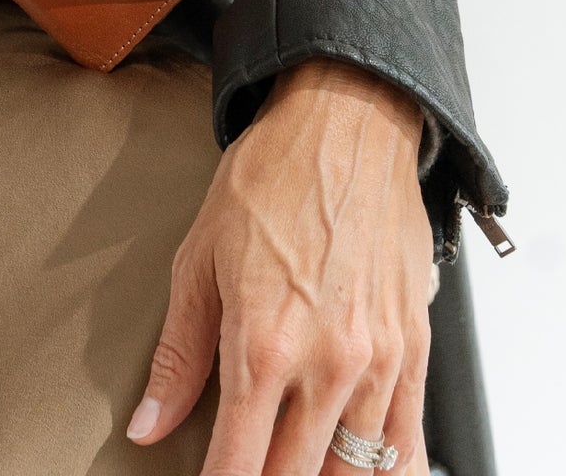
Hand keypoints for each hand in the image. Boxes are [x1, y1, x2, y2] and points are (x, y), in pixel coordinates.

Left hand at [128, 57, 433, 473]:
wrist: (346, 124)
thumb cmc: (271, 179)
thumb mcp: (198, 258)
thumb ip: (177, 355)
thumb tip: (149, 423)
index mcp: (264, 344)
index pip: (237, 466)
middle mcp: (328, 364)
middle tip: (243, 467)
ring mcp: (380, 363)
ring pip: (354, 473)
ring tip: (289, 464)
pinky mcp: (416, 351)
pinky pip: (410, 445)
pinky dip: (385, 471)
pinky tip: (356, 471)